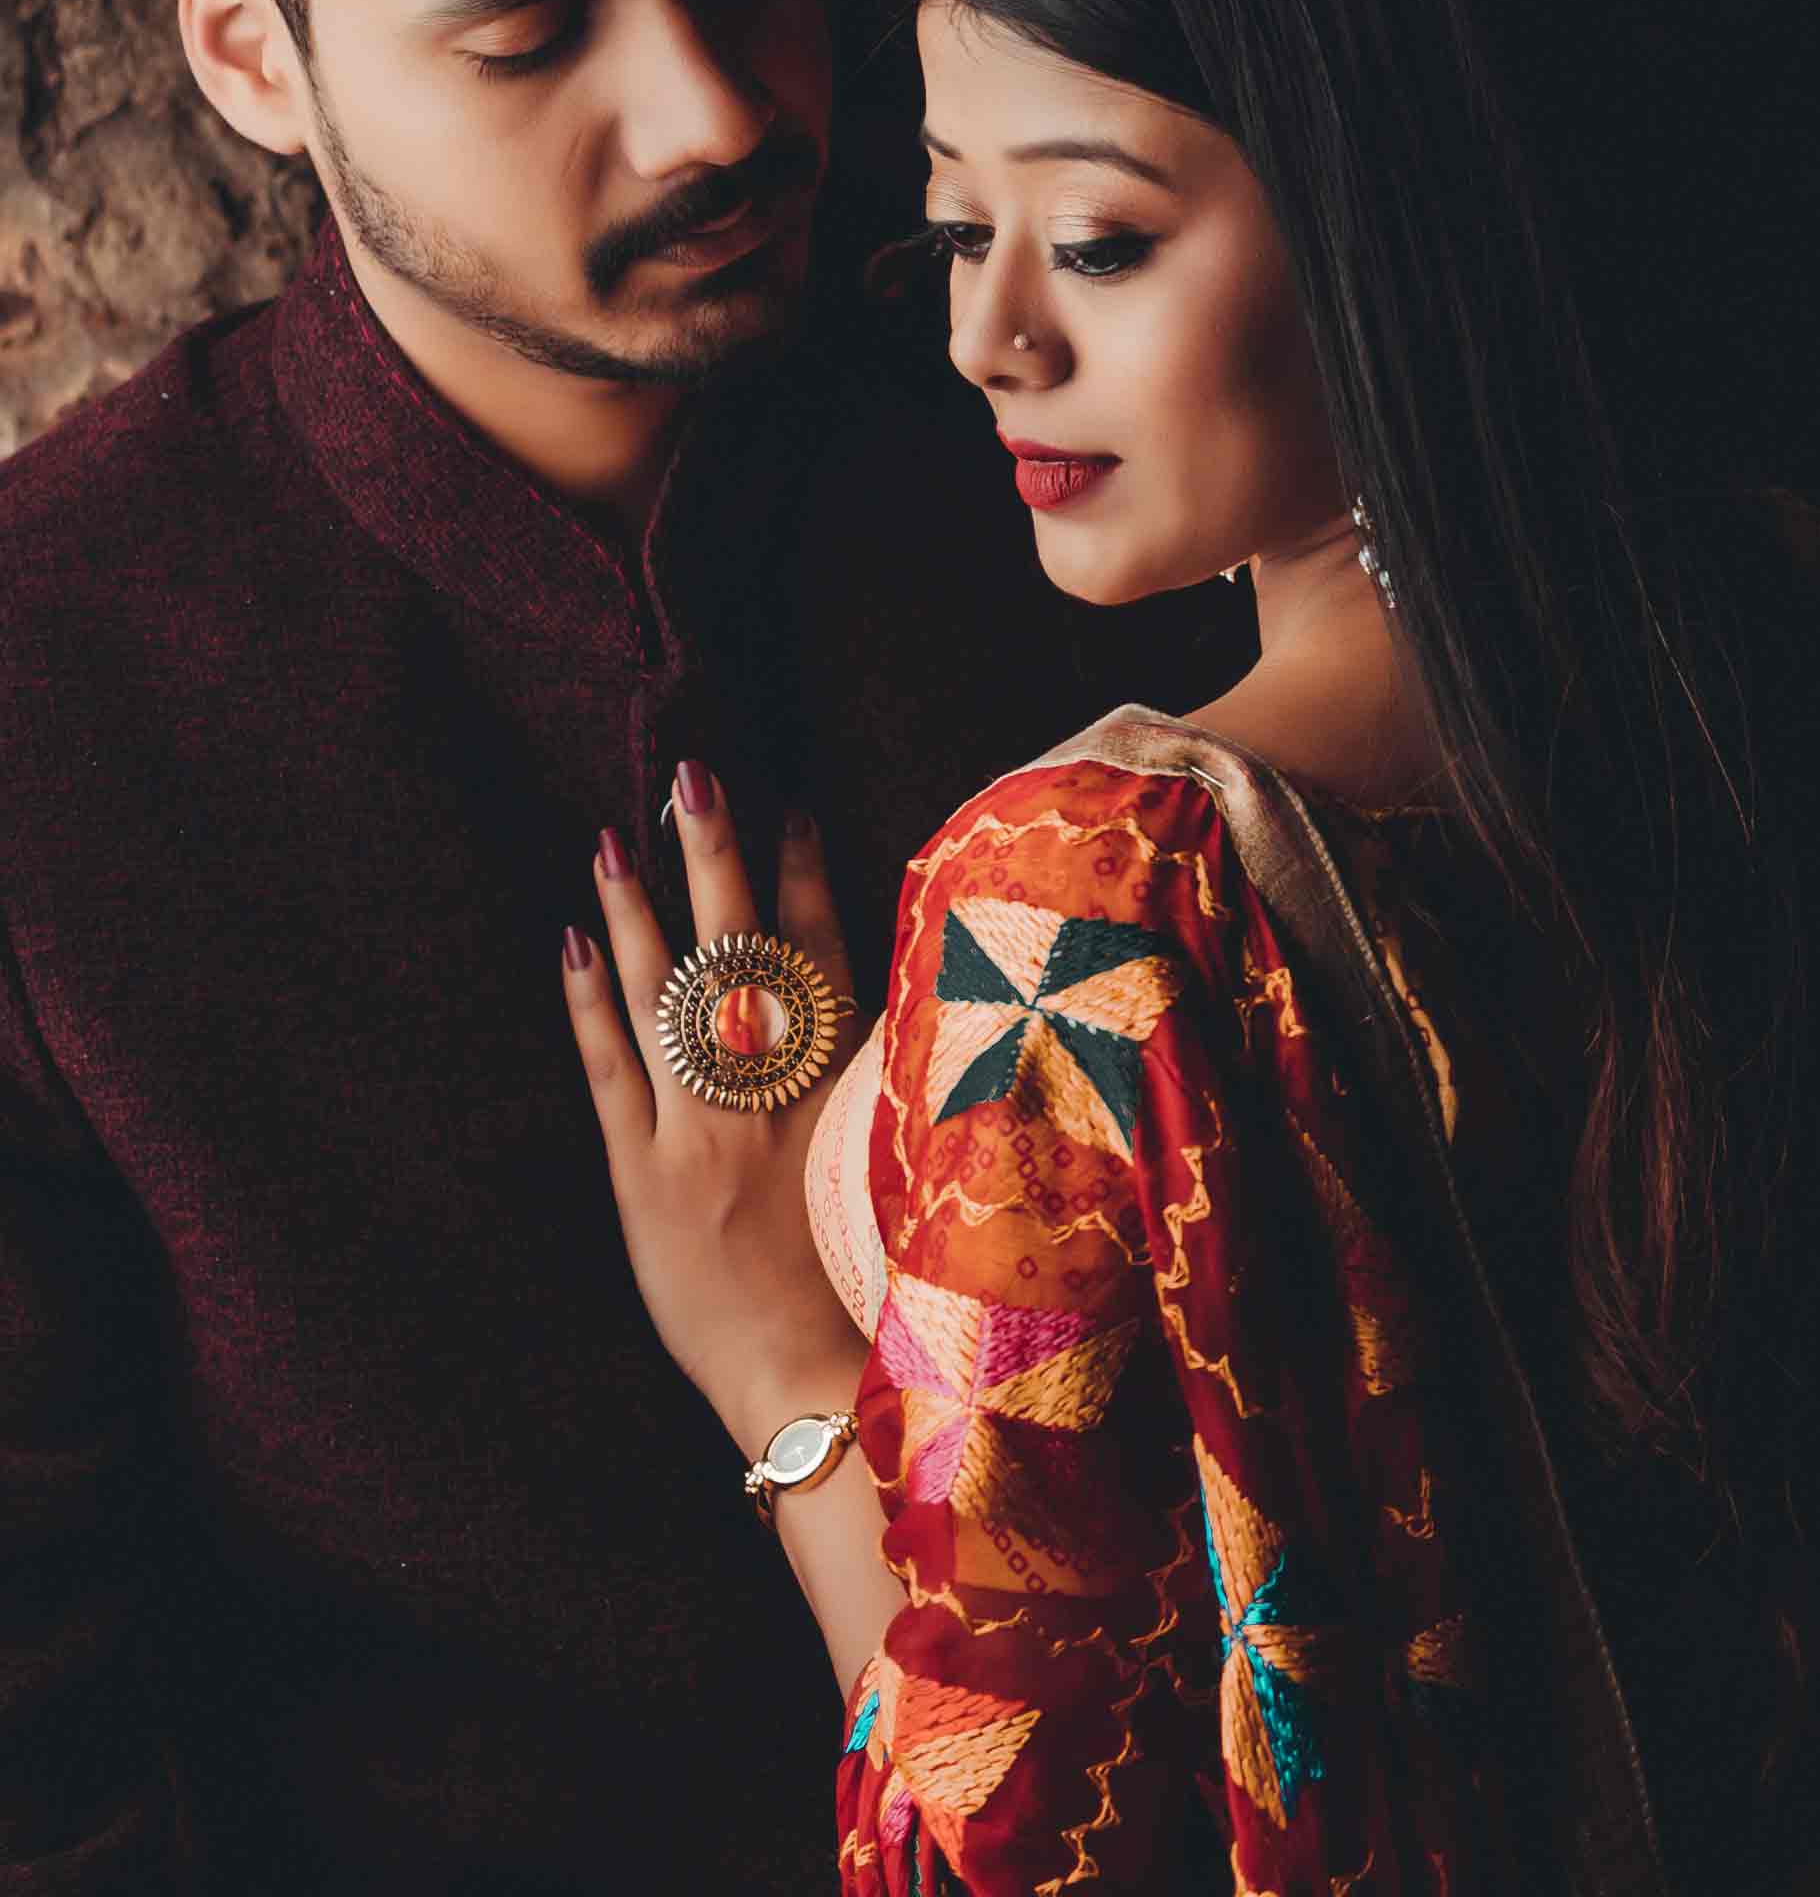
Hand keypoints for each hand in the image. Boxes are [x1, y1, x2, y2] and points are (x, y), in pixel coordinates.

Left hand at [561, 764, 870, 1450]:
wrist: (813, 1381)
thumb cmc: (875, 1286)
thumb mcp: (905, 1173)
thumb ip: (894, 1093)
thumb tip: (900, 1018)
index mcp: (846, 1090)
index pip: (827, 956)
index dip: (806, 879)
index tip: (794, 807)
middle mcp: (775, 1095)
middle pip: (743, 951)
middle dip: (717, 857)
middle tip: (694, 778)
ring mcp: (704, 1131)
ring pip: (669, 995)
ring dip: (642, 910)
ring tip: (617, 839)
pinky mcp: (644, 1176)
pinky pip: (614, 1070)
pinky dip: (592, 1003)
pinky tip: (574, 944)